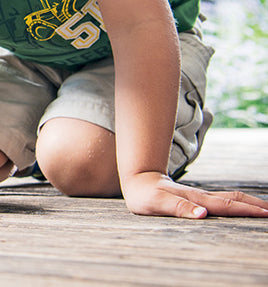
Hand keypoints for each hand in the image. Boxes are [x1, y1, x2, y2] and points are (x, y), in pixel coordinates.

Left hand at [121, 171, 267, 218]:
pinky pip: (222, 200)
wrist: (138, 180)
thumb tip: (203, 214)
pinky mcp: (196, 198)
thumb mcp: (157, 204)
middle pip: (235, 200)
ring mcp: (200, 196)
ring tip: (266, 209)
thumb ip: (179, 208)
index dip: (247, 210)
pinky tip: (242, 207)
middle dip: (256, 206)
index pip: (227, 206)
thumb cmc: (145, 195)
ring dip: (250, 203)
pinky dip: (238, 203)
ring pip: (230, 198)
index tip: (266, 214)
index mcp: (196, 200)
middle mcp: (201, 197)